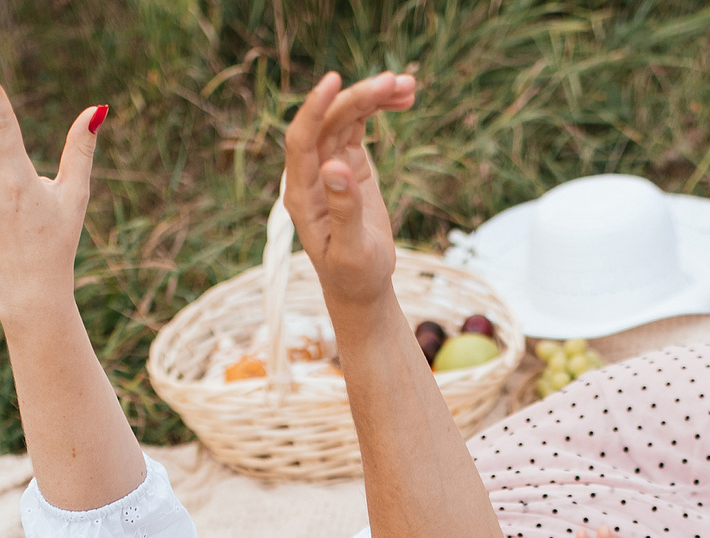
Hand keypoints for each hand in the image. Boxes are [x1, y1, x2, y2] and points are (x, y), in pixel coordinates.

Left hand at [282, 70, 417, 312]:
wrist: (362, 286)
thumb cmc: (353, 276)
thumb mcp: (351, 251)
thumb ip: (344, 210)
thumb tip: (335, 167)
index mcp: (302, 195)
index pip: (301, 141)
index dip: (313, 109)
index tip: (333, 81)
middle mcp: (310, 173)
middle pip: (328, 122)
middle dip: (358, 98)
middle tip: (394, 82)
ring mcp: (329, 164)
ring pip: (345, 118)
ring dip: (373, 97)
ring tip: (408, 86)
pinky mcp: (348, 163)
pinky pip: (358, 125)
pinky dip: (379, 109)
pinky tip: (404, 98)